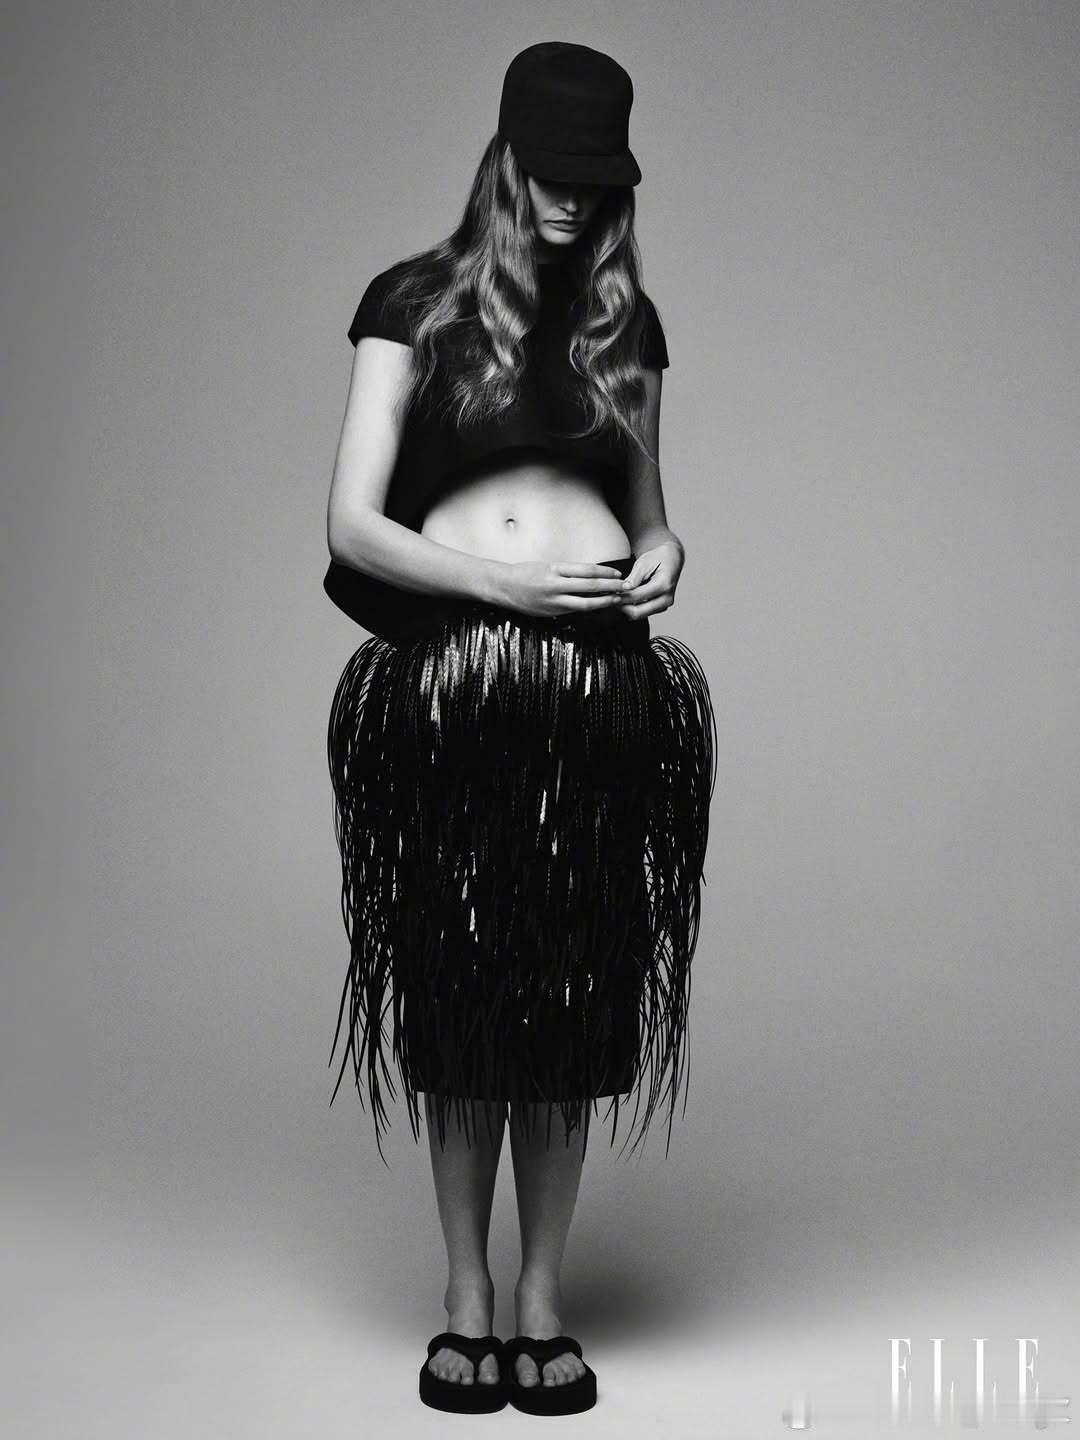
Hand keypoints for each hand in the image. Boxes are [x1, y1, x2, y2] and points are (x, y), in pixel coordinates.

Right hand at [495, 559, 628, 617]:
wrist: (503, 586)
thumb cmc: (525, 573)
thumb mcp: (547, 566)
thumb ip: (567, 572)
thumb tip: (592, 576)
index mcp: (555, 569)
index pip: (587, 570)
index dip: (606, 573)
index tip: (618, 574)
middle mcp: (556, 585)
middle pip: (590, 587)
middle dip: (611, 587)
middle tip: (626, 587)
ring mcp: (553, 601)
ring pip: (585, 603)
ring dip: (604, 602)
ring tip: (617, 600)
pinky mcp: (551, 613)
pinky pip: (574, 611)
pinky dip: (589, 609)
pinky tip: (598, 608)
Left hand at [616, 541, 683, 618]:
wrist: (672, 559)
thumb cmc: (659, 558)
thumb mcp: (644, 563)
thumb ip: (633, 578)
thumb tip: (623, 589)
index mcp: (663, 584)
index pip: (637, 596)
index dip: (621, 596)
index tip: (610, 593)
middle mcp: (667, 597)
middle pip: (639, 612)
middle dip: (622, 606)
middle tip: (610, 598)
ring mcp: (665, 604)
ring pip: (640, 615)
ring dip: (626, 608)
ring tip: (616, 598)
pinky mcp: (661, 607)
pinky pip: (644, 612)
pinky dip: (632, 608)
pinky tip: (625, 599)